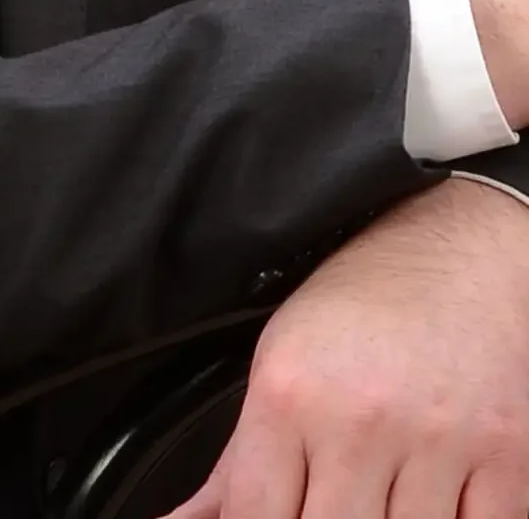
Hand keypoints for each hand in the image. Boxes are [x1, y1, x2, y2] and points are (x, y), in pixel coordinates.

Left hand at [163, 178, 528, 518]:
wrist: (456, 247)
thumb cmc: (361, 304)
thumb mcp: (279, 362)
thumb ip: (237, 462)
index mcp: (289, 392)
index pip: (255, 517)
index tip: (276, 517)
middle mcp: (359, 417)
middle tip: (333, 500)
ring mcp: (436, 440)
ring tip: (378, 497)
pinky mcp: (505, 454)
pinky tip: (431, 502)